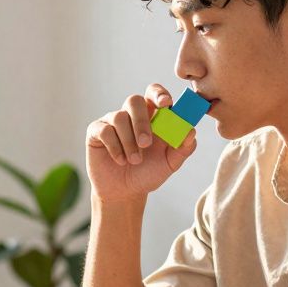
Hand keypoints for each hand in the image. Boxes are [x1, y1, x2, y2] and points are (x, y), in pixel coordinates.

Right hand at [85, 84, 197, 203]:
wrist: (124, 192)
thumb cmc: (147, 174)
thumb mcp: (169, 164)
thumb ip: (183, 148)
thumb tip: (191, 131)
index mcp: (152, 116)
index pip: (154, 93)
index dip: (159, 94)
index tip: (166, 104)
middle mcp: (131, 115)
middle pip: (134, 100)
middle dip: (141, 121)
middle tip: (146, 143)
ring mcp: (112, 122)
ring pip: (119, 117)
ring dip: (129, 141)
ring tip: (134, 160)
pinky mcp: (96, 131)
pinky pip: (105, 130)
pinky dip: (115, 147)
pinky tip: (120, 160)